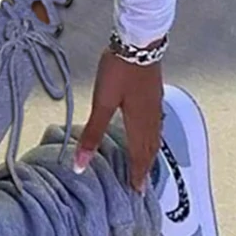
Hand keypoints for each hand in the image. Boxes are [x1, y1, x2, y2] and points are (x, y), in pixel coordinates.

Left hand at [74, 47, 163, 192]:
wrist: (138, 43)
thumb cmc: (119, 71)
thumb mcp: (102, 103)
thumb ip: (92, 134)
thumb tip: (80, 164)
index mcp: (139, 124)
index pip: (140, 156)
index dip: (138, 175)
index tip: (136, 191)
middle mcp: (152, 118)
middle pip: (150, 149)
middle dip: (145, 167)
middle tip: (141, 183)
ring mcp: (155, 105)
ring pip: (155, 136)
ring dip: (150, 152)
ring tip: (144, 163)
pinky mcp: (154, 93)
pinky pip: (156, 123)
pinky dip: (152, 136)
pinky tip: (148, 131)